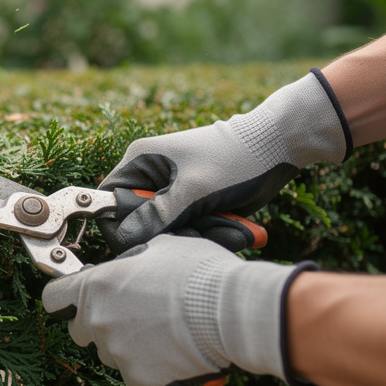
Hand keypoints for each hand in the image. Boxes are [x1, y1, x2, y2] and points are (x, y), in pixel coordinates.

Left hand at [41, 235, 314, 385]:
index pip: (53, 299)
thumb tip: (132, 267)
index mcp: (95, 287)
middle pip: (81, 331)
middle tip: (133, 316)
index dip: (64, 299)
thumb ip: (132, 262)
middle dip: (99, 324)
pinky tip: (174, 353)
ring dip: (127, 346)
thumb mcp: (160, 248)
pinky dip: (150, 368)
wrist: (232, 313)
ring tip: (164, 333)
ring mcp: (117, 354)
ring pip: (110, 354)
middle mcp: (98, 322)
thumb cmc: (200, 273)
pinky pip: (135, 376)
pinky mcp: (139, 380)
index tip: (75, 300)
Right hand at [98, 70, 349, 253]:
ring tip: (225, 221)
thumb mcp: (195, 188)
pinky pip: (189, 233)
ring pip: (167, 233)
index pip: (107, 203)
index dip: (122, 226)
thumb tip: (122, 238)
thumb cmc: (236, 158)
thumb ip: (157, 214)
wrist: (278, 147)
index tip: (153, 236)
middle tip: (202, 227)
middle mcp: (150, 178)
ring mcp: (172, 194)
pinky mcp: (192, 207)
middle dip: (173, 232)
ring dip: (198, 235)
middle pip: (139, 224)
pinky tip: (231, 224)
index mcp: (139, 162)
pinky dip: (210, 234)